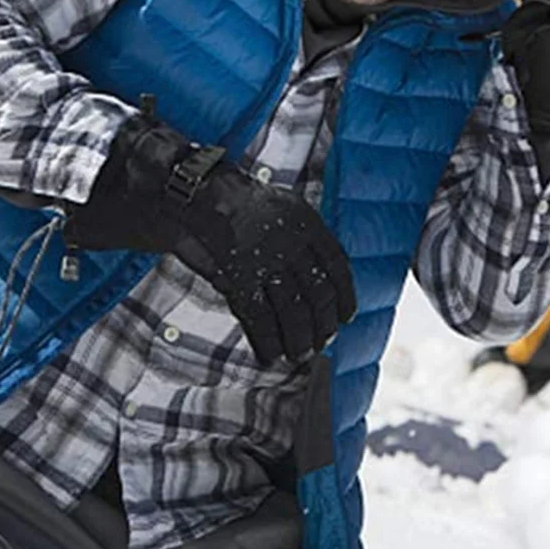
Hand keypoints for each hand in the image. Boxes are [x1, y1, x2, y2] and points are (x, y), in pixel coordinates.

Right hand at [63, 114, 356, 365]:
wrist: (202, 193)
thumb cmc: (243, 203)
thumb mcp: (285, 207)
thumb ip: (307, 239)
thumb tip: (328, 279)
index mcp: (307, 223)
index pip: (337, 266)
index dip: (345, 295)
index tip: (347, 316)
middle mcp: (291, 242)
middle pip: (317, 293)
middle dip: (323, 324)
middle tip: (323, 342)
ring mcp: (265, 260)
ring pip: (292, 310)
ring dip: (299, 339)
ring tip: (300, 354)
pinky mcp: (238, 277)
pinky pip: (259, 317)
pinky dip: (267, 341)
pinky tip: (271, 355)